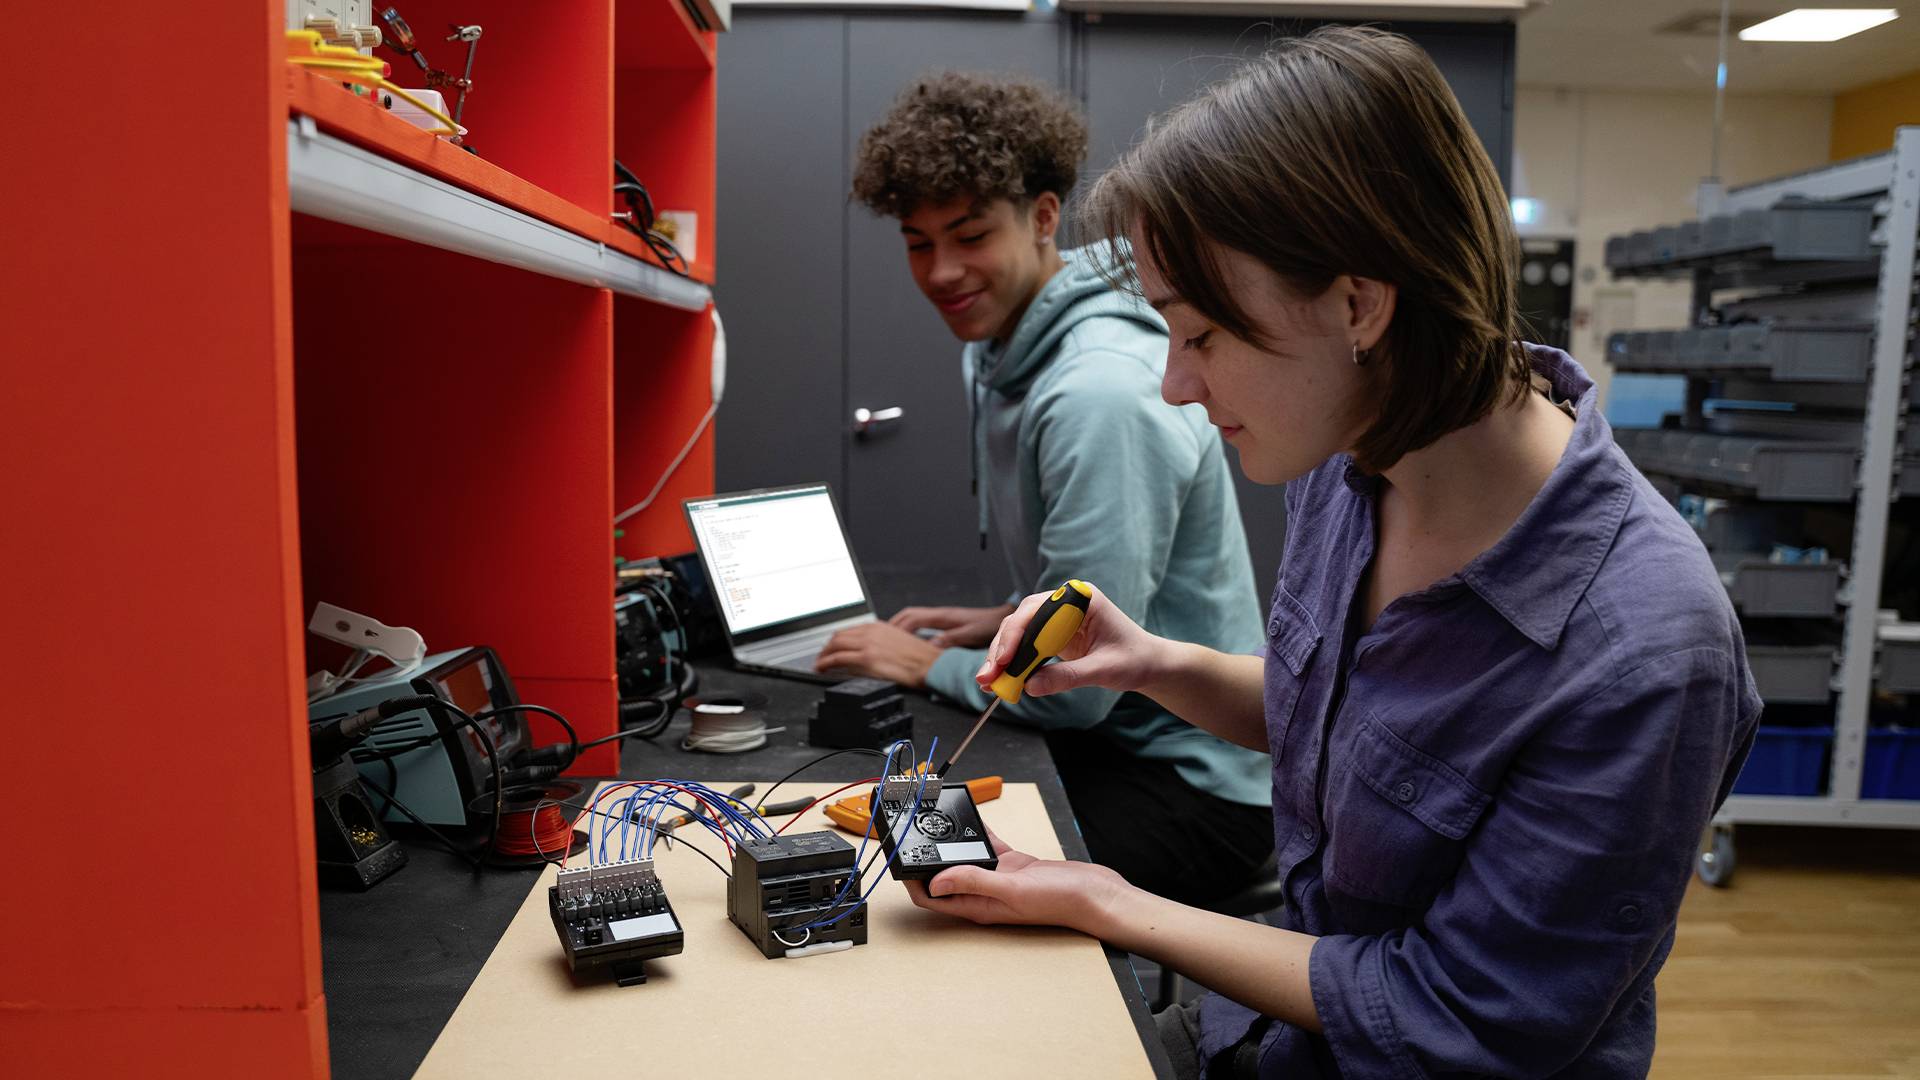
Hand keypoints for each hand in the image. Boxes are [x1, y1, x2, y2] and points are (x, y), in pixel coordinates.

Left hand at [813, 620, 942, 686]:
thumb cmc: (921, 658)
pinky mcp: (867, 659)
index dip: (836, 641)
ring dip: (823, 656)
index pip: (849, 630)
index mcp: (878, 627)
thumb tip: (868, 651)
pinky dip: (826, 664)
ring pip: (835, 646)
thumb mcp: (898, 641)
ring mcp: (868, 645)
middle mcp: (871, 632)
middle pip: (838, 636)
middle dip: (826, 648)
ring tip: (819, 665)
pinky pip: (838, 659)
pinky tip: (822, 669)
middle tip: (821, 657)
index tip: (832, 648)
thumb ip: (881, 642)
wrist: (930, 664)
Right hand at [889, 603, 1016, 647]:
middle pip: (908, 615)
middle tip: (880, 637)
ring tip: (891, 639)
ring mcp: (943, 617)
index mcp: (942, 616)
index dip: (897, 628)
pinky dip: (913, 630)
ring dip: (902, 627)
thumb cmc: (989, 625)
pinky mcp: (947, 622)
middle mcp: (940, 614)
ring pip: (914, 618)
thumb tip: (929, 648)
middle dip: (893, 625)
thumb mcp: (970, 634)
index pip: (911, 618)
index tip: (885, 637)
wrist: (1002, 618)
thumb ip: (949, 640)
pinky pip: (923, 624)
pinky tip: (912, 641)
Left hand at [906, 828, 1131, 932]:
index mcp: (978, 906)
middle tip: (911, 834)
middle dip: (926, 858)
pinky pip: (988, 846)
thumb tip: (935, 879)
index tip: (900, 859)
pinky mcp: (1013, 865)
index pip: (933, 897)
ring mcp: (998, 879)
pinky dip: (977, 831)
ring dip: (949, 843)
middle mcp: (984, 893)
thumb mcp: (1012, 890)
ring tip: (934, 822)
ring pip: (964, 858)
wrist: (1094, 894)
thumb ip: (975, 882)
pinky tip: (970, 817)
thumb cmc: (1059, 901)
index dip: (912, 880)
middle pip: (944, 876)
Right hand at [976, 582, 1165, 697]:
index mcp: (1080, 599)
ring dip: (1001, 658)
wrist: (1148, 665)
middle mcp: (1064, 603)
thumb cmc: (1134, 660)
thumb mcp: (1103, 670)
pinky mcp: (1052, 636)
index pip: (1037, 610)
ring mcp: (1056, 619)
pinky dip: (1013, 665)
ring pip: (1018, 634)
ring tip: (988, 683)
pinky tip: (1000, 681)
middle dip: (1002, 649)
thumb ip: (1068, 677)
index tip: (1003, 659)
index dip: (1016, 633)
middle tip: (988, 676)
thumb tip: (1030, 687)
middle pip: (1021, 620)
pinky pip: (1026, 648)